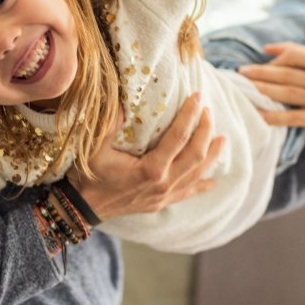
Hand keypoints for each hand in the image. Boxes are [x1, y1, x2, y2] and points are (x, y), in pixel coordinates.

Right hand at [69, 93, 224, 219]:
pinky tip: (214, 181)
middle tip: (208, 111)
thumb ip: (111, 122)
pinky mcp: (162, 203)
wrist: (83, 207)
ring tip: (222, 139)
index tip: (198, 97)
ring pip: (198, 174)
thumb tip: (124, 98)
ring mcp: (165, 195)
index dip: (191, 115)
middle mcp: (163, 183)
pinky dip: (202, 185)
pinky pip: (188, 193)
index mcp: (151, 169)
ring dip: (212, 155)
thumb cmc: (88, 176)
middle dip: (205, 131)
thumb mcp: (96, 147)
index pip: (179, 137)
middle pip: (196, 154)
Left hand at [237, 42, 304, 142]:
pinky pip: (294, 117)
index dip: (272, 60)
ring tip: (246, 91)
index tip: (253, 66)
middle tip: (242, 75)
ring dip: (265, 92)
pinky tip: (260, 114)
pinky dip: (275, 117)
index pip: (294, 56)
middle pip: (288, 75)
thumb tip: (266, 48)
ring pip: (289, 95)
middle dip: (262, 75)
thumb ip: (297, 52)